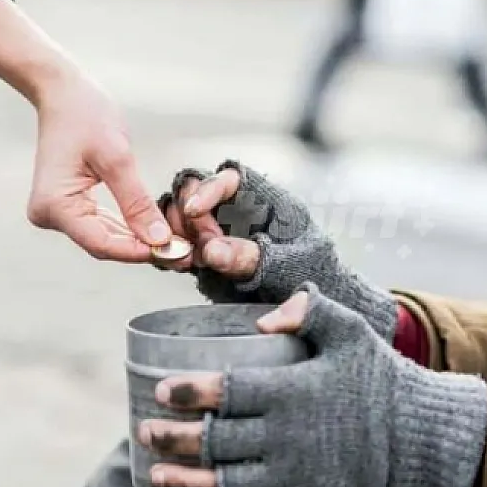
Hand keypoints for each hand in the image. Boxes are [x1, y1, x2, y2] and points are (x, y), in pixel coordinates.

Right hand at [25, 73, 170, 261]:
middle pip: (102, 244)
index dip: (139, 252)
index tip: (174, 252)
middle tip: (182, 251)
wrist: (62, 93)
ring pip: (102, 237)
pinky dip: (125, 227)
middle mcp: (48, 214)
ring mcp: (55, 211)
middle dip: (142, 248)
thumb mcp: (117, 158)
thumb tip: (158, 239)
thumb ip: (137, 202)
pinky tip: (152, 230)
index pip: (102, 243)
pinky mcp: (66, 204)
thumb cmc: (84, 115)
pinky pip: (98, 224)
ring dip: (136, 241)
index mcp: (55, 205)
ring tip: (174, 243)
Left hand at [136, 286, 486, 486]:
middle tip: (146, 431)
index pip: (226, 392)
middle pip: (214, 442)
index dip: (189, 392)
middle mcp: (287, 439)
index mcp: (292, 392)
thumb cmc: (377, 379)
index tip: (164, 391)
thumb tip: (262, 319)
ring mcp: (293, 481)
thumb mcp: (350, 330)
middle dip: (173, 439)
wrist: (417, 439)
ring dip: (185, 484)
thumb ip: (309, 310)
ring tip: (157, 476)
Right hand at [157, 160, 398, 339]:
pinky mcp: (207, 253)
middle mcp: (239, 209)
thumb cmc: (313, 276)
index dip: (208, 188)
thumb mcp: (288, 266)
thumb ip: (252, 258)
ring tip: (183, 259)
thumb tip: (211, 251)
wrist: (316, 308)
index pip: (232, 178)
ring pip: (181, 215)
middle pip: (197, 190)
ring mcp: (220, 230)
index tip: (194, 211)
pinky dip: (170, 249)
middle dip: (187, 214)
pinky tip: (173, 263)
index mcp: (267, 199)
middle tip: (195, 247)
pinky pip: (178, 242)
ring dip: (174, 232)